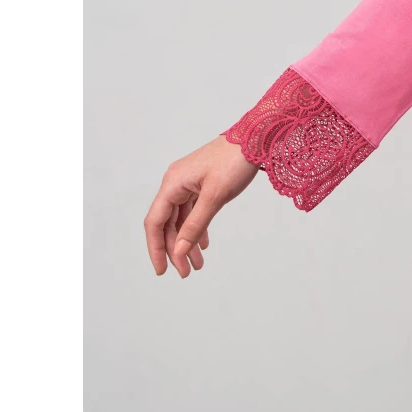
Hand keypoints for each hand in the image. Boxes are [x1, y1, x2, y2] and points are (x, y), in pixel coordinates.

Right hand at [144, 136, 258, 277]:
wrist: (256, 138)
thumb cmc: (234, 162)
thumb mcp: (215, 197)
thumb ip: (196, 225)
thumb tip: (179, 251)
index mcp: (173, 183)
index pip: (155, 222)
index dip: (156, 248)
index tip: (162, 271)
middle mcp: (176, 183)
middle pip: (168, 223)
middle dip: (176, 249)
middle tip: (187, 272)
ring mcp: (189, 183)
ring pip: (182, 219)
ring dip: (188, 241)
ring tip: (198, 264)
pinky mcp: (202, 183)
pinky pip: (193, 210)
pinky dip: (197, 228)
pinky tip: (204, 244)